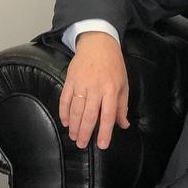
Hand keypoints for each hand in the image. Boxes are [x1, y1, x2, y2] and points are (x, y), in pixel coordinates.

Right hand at [58, 31, 129, 149]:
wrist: (98, 43)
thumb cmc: (113, 65)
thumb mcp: (123, 84)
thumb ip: (122, 106)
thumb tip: (123, 125)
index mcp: (111, 90)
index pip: (108, 115)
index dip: (105, 132)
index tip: (102, 145)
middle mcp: (96, 88)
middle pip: (89, 115)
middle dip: (85, 132)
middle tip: (82, 145)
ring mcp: (81, 84)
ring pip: (76, 109)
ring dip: (74, 125)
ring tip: (74, 137)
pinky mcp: (70, 80)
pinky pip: (65, 99)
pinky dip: (64, 112)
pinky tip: (65, 122)